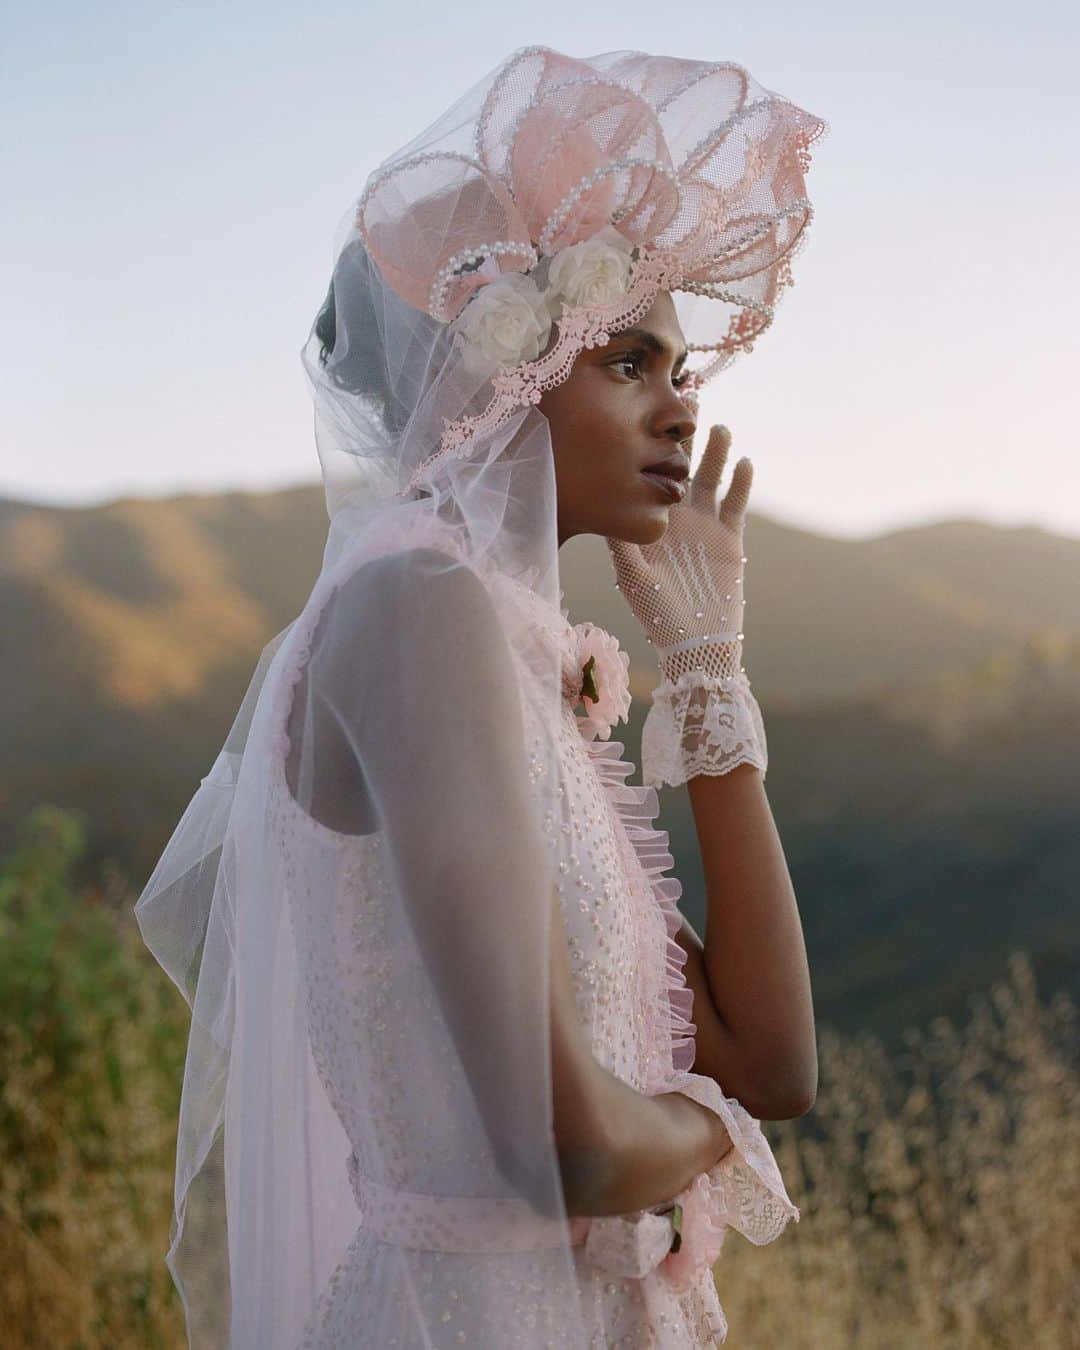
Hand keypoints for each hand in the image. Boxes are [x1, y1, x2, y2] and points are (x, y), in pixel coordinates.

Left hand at [606, 425, 753, 683]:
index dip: (649, 447)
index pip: (648, 476)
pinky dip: (741, 481)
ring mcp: (704, 525)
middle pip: (681, 467)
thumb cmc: (657, 614)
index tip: (645, 415)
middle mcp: (676, 517)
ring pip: (710, 478)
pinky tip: (743, 460)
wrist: (696, 642)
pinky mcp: (730, 537)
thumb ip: (623, 543)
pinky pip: (736, 503)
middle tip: (687, 400)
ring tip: (718, 426)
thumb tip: (611, 509)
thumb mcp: (633, 576)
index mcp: (649, 521)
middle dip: (683, 437)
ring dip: (715, 452)